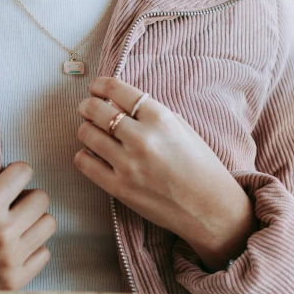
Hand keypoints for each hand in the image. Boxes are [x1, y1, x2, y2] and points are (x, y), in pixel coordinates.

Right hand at [0, 137, 55, 293]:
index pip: (24, 172)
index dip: (14, 172)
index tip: (4, 180)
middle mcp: (3, 234)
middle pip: (41, 198)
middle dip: (26, 196)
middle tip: (8, 204)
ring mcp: (12, 261)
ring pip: (48, 224)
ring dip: (33, 221)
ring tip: (12, 225)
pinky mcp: (16, 282)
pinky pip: (44, 253)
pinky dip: (32, 249)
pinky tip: (11, 249)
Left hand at [75, 77, 255, 271]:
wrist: (209, 208)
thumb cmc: (199, 166)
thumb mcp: (181, 128)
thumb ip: (150, 114)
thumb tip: (117, 102)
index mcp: (160, 118)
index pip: (117, 89)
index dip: (100, 85)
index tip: (96, 88)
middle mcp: (142, 138)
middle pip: (96, 110)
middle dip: (87, 105)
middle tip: (87, 107)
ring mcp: (128, 164)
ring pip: (86, 133)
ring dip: (85, 128)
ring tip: (91, 130)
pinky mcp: (119, 187)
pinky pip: (84, 162)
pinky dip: (83, 154)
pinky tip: (92, 154)